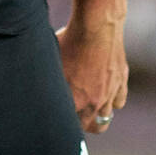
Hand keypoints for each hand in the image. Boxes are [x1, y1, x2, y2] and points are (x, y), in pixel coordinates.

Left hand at [56, 16, 128, 134]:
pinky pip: (118, 102)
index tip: (59, 120)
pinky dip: (112, 101)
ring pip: (105, 118)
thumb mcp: (53, 63)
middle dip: (82, 125)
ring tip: (89, 108)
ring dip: (97, 116)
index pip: (69, 126)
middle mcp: (94, 103)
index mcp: (74, 101)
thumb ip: (49, 82)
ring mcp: (109, 93)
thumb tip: (35, 89)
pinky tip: (104, 93)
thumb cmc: (69, 42)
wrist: (96, 27)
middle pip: (91, 127)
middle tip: (74, 118)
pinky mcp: (121, 82)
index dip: (63, 124)